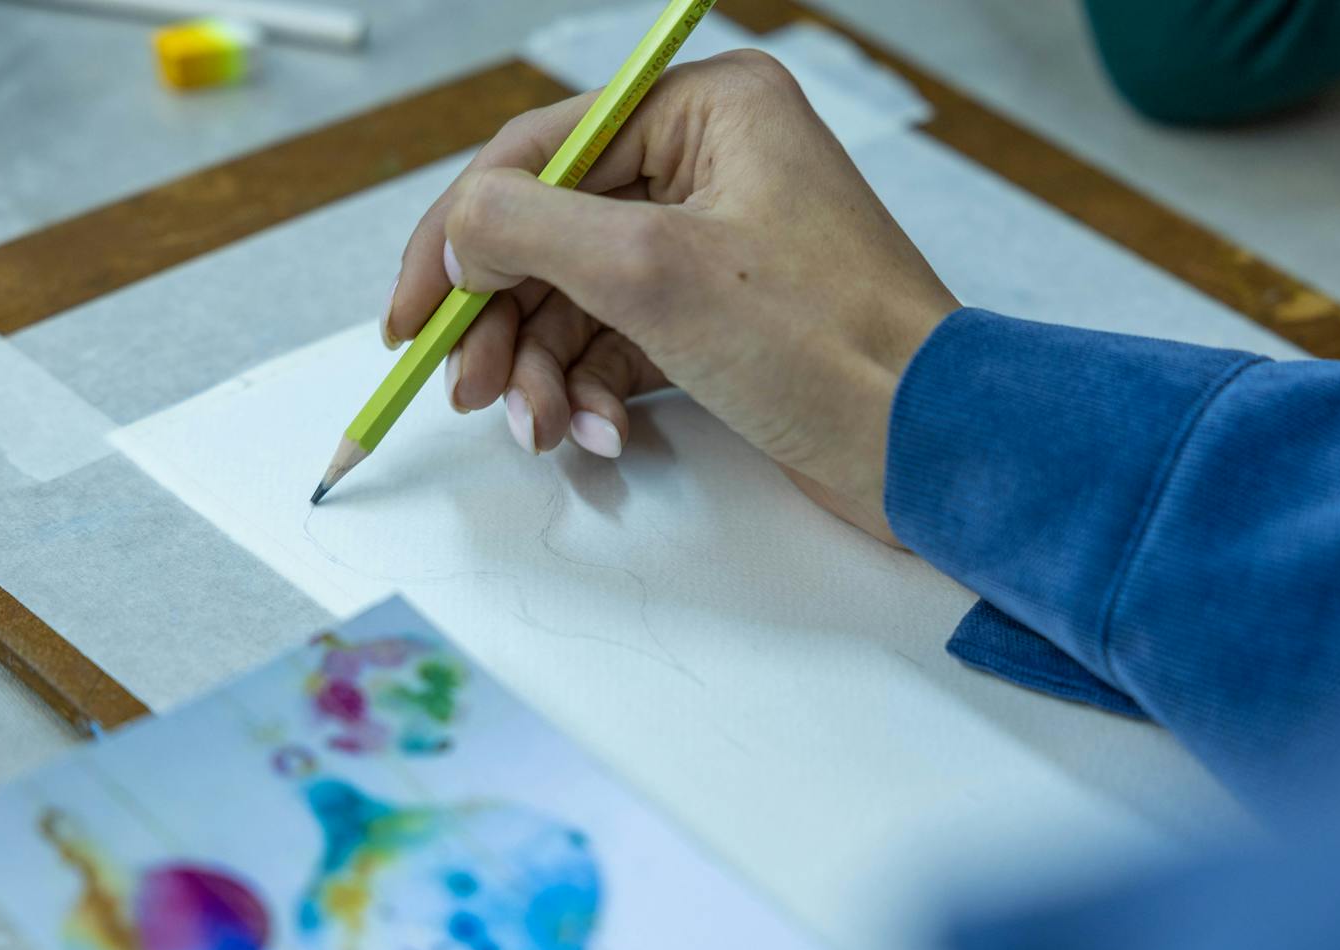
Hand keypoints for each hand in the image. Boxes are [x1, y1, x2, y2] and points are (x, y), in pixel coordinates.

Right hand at [386, 51, 959, 544]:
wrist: (928, 448)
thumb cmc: (826, 347)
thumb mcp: (653, 272)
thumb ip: (529, 229)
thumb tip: (456, 227)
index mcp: (707, 110)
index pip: (538, 153)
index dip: (457, 234)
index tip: (411, 312)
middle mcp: (711, 165)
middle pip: (550, 235)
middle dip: (505, 324)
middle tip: (470, 390)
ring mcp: (716, 245)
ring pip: (578, 299)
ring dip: (546, 373)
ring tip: (546, 432)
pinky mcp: (722, 320)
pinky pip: (620, 343)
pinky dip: (595, 393)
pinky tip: (601, 437)